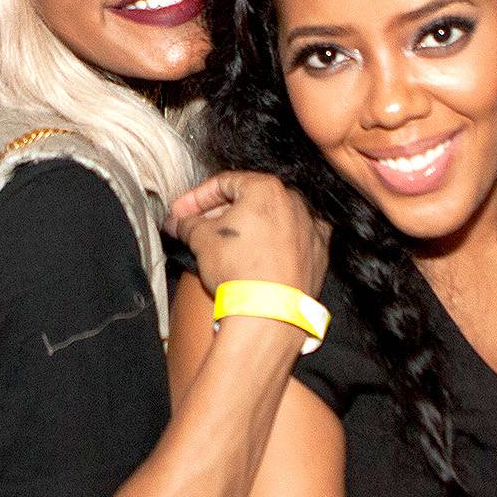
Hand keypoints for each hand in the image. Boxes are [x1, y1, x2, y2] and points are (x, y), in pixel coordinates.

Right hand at [166, 171, 328, 300]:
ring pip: (273, 220)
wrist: (269, 312)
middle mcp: (295, 202)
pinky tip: (258, 256)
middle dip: (221, 213)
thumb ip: (188, 224)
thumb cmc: (237, 269)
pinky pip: (292, 241)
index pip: (224, 183)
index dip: (196, 197)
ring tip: (226, 246)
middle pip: (250, 200)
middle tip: (198, 228)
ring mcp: (311, 228)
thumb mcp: (201, 240)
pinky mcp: (319, 254)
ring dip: (248, 229)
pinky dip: (274, 245)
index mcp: (267, 188)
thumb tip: (178, 222)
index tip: (181, 212)